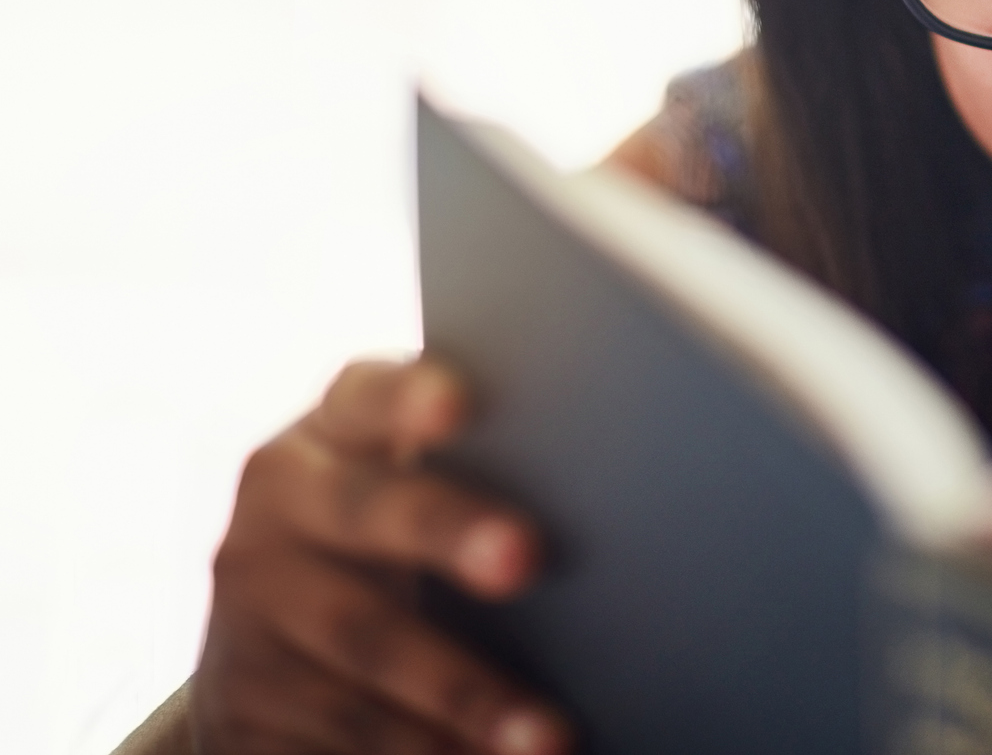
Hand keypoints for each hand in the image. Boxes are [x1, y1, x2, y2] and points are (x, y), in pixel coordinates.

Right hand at [194, 358, 573, 754]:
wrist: (265, 655)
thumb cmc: (390, 544)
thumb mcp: (401, 491)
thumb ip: (479, 465)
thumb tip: (620, 478)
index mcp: (322, 440)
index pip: (363, 399)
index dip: (406, 398)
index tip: (460, 404)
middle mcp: (272, 517)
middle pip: (365, 515)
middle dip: (448, 532)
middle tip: (527, 554)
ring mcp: (249, 620)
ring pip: (364, 650)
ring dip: (462, 692)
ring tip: (548, 730)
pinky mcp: (246, 713)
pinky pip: (342, 738)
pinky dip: (423, 754)